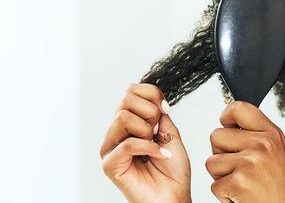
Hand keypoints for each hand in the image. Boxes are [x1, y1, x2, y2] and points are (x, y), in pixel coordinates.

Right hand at [100, 83, 191, 202]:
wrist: (174, 196)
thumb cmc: (173, 170)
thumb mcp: (171, 133)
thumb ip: (159, 114)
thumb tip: (152, 98)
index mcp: (129, 123)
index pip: (131, 91)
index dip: (152, 94)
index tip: (166, 109)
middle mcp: (115, 133)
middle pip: (125, 100)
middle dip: (150, 112)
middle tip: (158, 132)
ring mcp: (110, 149)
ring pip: (123, 117)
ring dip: (147, 130)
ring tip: (155, 145)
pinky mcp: (110, 164)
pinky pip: (128, 143)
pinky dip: (150, 147)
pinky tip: (160, 156)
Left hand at [206, 100, 284, 202]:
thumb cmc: (279, 185)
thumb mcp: (277, 151)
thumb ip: (257, 134)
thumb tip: (231, 124)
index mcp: (271, 134)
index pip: (239, 108)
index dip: (226, 117)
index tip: (227, 127)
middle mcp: (262, 144)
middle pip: (216, 135)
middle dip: (221, 153)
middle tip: (238, 167)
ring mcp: (249, 162)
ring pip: (211, 161)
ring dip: (220, 175)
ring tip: (241, 181)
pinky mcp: (237, 182)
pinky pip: (214, 184)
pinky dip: (223, 193)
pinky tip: (241, 193)